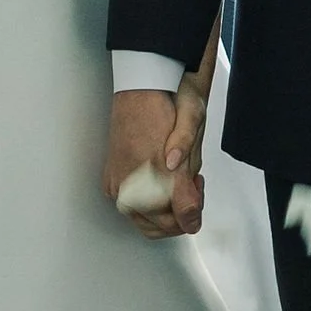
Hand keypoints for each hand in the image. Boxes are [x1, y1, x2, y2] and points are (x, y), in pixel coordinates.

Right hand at [103, 83, 207, 239]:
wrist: (141, 87)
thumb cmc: (162, 109)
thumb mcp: (187, 152)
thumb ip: (186, 190)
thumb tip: (190, 218)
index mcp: (142, 181)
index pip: (171, 220)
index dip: (192, 215)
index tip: (199, 201)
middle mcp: (124, 188)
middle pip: (156, 224)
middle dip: (179, 213)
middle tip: (193, 188)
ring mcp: (116, 183)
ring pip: (144, 217)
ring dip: (165, 208)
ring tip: (180, 181)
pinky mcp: (112, 178)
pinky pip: (132, 203)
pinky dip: (150, 200)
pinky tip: (163, 178)